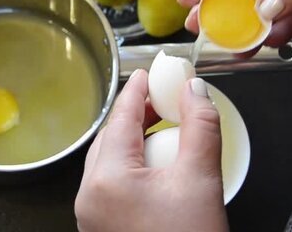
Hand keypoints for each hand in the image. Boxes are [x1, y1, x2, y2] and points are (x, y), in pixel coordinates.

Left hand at [75, 70, 227, 231]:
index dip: (135, 91)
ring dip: (134, 142)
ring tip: (164, 130)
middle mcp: (88, 197)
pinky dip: (130, 168)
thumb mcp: (202, 181)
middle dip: (136, 116)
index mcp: (106, 180)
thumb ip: (200, 128)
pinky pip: (110, 185)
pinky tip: (155, 165)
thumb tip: (195, 91)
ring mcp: (91, 214)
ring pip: (109, 162)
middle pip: (110, 139)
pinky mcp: (101, 226)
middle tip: (162, 101)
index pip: (120, 119)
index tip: (146, 74)